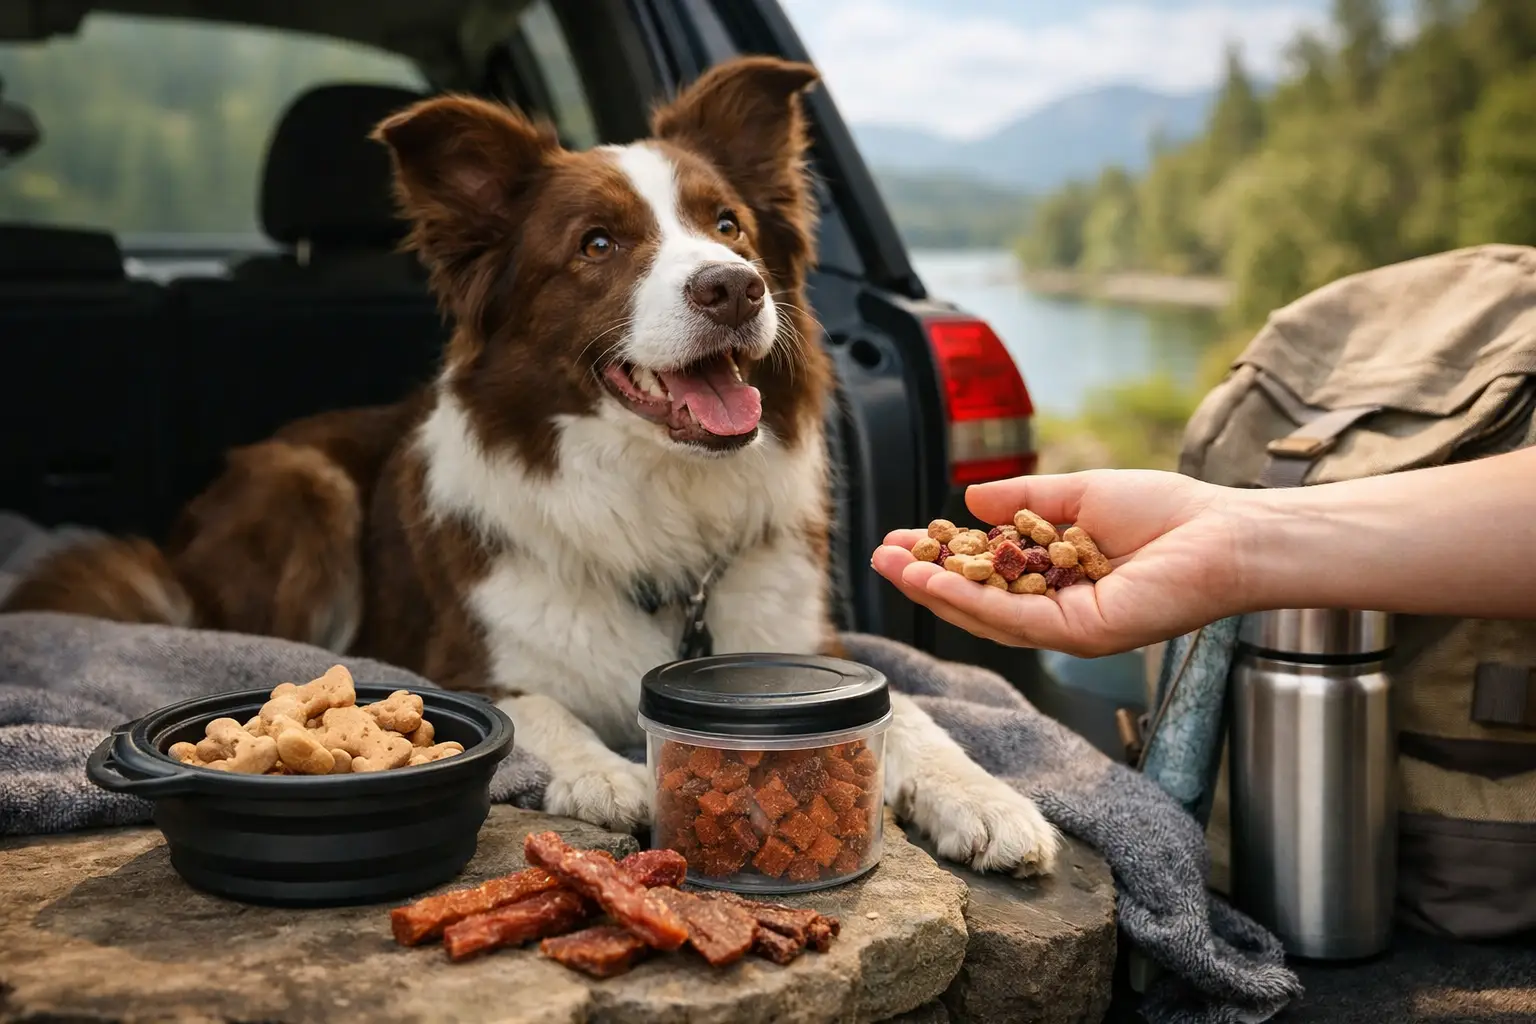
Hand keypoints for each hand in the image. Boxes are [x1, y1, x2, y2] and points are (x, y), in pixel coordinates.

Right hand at [871, 469, 1254, 656]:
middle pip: (976, 600)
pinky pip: (1013, 619)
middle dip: (924, 578)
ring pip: (985, 615)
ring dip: (934, 591)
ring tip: (893, 566)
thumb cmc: (1168, 513)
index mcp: (1056, 577)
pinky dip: (970, 600)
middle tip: (881, 555)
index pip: (986, 573)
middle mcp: (1057, 609)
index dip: (942, 557)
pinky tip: (935, 580)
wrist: (1224, 533)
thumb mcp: (1077, 495)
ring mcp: (1067, 627)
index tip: (904, 538)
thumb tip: (972, 500)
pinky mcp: (1081, 634)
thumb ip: (1024, 501)